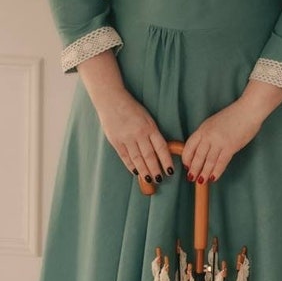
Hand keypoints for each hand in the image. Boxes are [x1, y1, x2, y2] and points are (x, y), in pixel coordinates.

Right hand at [76, 50, 172, 181]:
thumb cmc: (132, 109)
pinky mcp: (116, 141)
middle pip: (149, 156)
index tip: (170, 171)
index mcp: (149, 127)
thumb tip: (161, 151)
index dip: (166, 160)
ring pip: (137, 159)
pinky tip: (135, 172)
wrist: (111, 100)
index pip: (161, 147)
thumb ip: (152, 133)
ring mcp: (126, 138)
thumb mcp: (147, 118)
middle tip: (160, 179)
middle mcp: (139, 134)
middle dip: (155, 169)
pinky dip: (131, 166)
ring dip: (144, 171)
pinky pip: (125, 157)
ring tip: (149, 180)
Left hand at [182, 99, 264, 183]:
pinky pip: (221, 163)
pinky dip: (216, 172)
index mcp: (203, 128)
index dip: (186, 158)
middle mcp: (208, 135)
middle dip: (194, 169)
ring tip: (201, 181)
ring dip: (204, 173)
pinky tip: (213, 178)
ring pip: (208, 161)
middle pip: (198, 156)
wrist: (249, 110)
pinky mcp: (230, 147)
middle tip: (191, 178)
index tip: (187, 165)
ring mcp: (219, 141)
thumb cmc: (234, 116)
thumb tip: (203, 150)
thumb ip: (207, 134)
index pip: (189, 146)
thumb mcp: (214, 122)